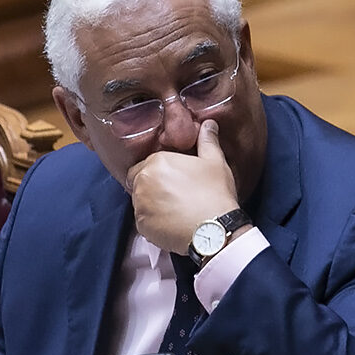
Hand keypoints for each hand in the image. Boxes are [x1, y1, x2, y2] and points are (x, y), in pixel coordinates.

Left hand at [127, 119, 240, 254]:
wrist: (214, 230)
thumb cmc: (215, 193)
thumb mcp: (215, 162)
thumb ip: (208, 140)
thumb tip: (208, 123)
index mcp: (157, 161)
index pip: (147, 163)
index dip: (160, 171)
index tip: (174, 179)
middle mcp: (142, 181)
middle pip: (139, 181)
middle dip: (151, 186)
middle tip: (173, 194)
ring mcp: (139, 205)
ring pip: (140, 201)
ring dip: (151, 203)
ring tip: (174, 209)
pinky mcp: (142, 226)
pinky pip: (143, 221)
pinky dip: (154, 222)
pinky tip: (172, 222)